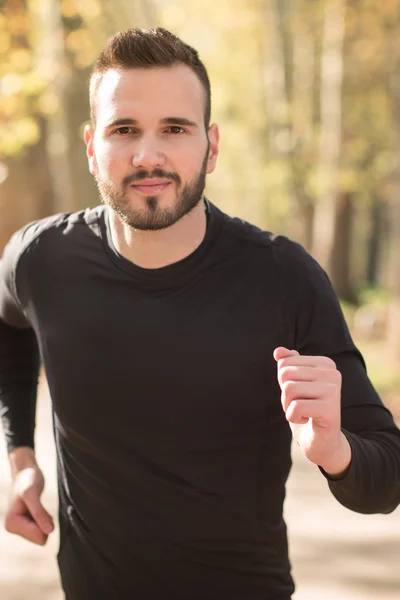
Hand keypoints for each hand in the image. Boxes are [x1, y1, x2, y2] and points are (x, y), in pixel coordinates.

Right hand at [5, 466, 53, 544]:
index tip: (39, 507)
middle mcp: (12, 528)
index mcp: (12, 524)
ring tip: (38, 505)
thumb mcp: (33, 493)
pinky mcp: (25, 525)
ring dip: (45, 519)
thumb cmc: (28, 479)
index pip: (39, 538)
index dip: (45, 522)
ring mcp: (18, 527)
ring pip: (42, 534)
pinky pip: (42, 530)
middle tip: (39, 505)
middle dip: (45, 522)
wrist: (26, 471)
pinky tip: (38, 508)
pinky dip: (44, 518)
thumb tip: (49, 531)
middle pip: (41, 539)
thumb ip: (39, 513)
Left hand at [274, 346, 351, 476]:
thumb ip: (288, 365)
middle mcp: (333, 373)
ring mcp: (334, 390)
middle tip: (299, 405)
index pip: (285, 363)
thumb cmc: (306, 410)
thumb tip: (278, 351)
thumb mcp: (294, 384)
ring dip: (288, 406)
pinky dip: (293, 417)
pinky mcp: (330, 409)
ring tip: (303, 413)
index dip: (284, 382)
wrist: (321, 442)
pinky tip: (307, 421)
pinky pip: (295, 407)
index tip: (299, 394)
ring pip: (289, 389)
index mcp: (325, 363)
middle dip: (285, 394)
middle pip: (285, 374)